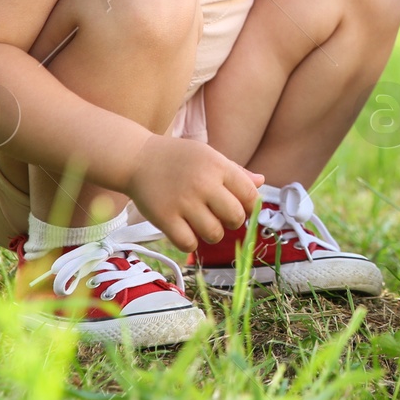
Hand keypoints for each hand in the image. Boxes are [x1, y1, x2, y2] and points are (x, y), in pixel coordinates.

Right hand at [126, 135, 263, 250]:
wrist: (137, 158)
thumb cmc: (178, 158)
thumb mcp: (209, 156)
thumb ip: (236, 171)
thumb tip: (261, 182)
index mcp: (218, 166)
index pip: (250, 195)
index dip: (250, 206)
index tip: (243, 209)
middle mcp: (203, 184)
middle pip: (235, 217)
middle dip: (233, 222)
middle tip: (223, 218)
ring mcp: (183, 202)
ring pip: (214, 234)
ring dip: (213, 234)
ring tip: (205, 225)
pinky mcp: (164, 217)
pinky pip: (188, 243)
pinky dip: (190, 243)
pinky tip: (187, 232)